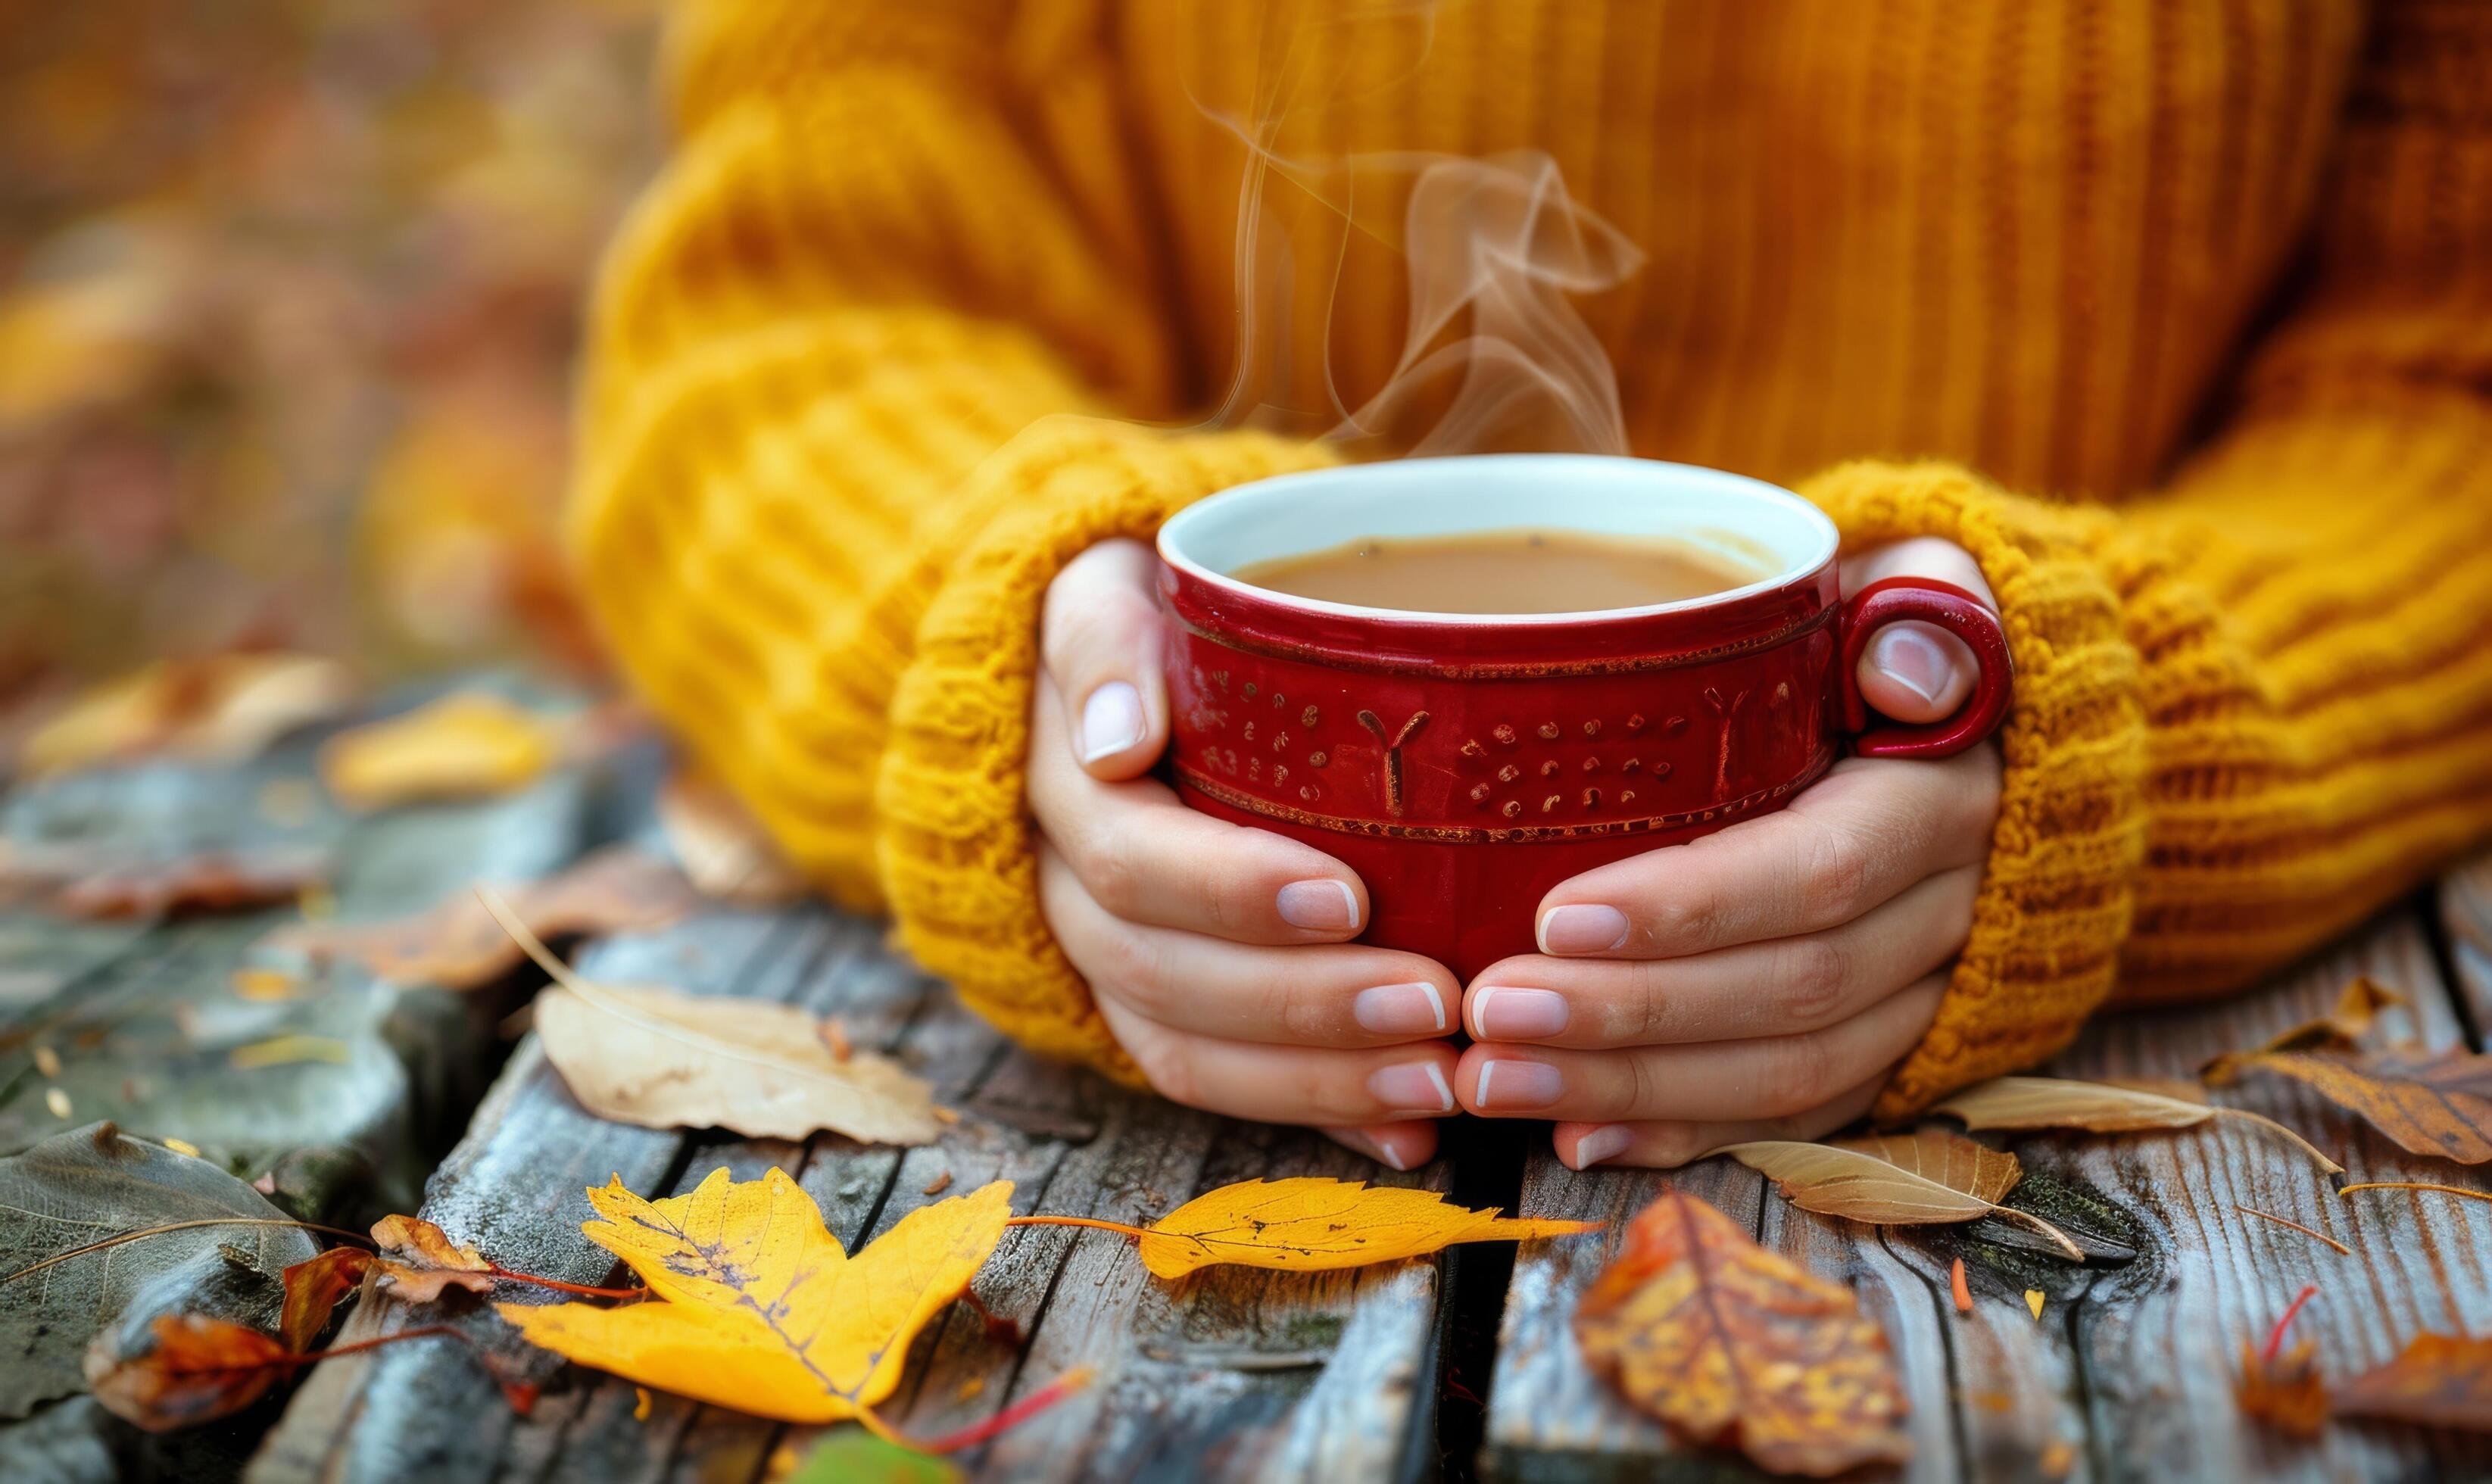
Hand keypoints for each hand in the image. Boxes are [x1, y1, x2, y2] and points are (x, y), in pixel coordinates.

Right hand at [1029, 539, 1461, 1170]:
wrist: (1102, 676)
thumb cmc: (1145, 614)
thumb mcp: (1108, 586)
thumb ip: (1106, 643)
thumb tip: (1119, 742)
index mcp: (1061, 779)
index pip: (1131, 857)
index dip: (1231, 889)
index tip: (1348, 897)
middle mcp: (1063, 881)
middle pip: (1161, 971)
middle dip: (1299, 1001)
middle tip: (1432, 1005)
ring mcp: (1101, 953)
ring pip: (1180, 1046)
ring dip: (1311, 1078)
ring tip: (1434, 1083)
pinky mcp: (1150, 1002)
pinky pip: (1212, 1078)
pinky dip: (1309, 1113)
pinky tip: (1402, 1135)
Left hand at [1451, 537, 2003, 1166]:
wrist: (1963, 722)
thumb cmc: (1881, 635)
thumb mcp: (1917, 587)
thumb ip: (1914, 617)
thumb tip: (1906, 668)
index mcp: (1939, 794)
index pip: (1818, 870)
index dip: (1691, 907)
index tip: (1553, 917)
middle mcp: (1947, 909)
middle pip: (1790, 991)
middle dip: (1629, 1015)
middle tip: (1489, 1014)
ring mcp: (1922, 992)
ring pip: (1787, 1071)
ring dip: (1633, 1088)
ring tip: (1497, 1082)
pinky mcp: (1887, 1048)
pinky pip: (1792, 1116)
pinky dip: (1682, 1133)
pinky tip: (1576, 1139)